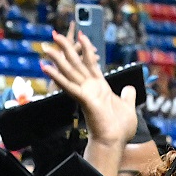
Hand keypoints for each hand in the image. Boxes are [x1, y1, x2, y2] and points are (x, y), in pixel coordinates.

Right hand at [39, 27, 137, 152]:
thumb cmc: (120, 128)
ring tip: (46, 47)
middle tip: (55, 34)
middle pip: (76, 63)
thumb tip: (130, 89)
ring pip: (69, 71)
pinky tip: (45, 68)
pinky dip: (57, 76)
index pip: (91, 63)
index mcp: (100, 86)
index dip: (86, 49)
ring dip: (57, 59)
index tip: (81, 35)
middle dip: (66, 48)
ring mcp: (85, 92)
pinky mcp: (83, 99)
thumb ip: (127, 96)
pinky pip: (68, 85)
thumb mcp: (128, 107)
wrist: (115, 141)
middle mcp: (90, 87)